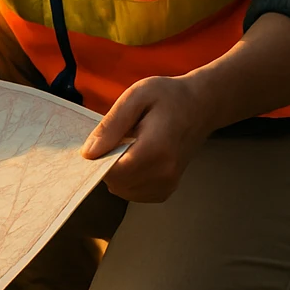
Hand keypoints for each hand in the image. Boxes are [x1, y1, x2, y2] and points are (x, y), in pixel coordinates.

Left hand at [80, 76, 212, 202]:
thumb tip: (89, 153)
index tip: (99, 141)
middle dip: (107, 164)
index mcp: (156, 149)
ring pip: (125, 191)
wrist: (201, 106)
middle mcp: (165, 172)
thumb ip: (111, 125)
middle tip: (116, 139)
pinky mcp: (168, 188)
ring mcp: (169, 183)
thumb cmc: (168, 96)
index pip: (114, 172)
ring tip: (128, 146)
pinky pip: (136, 193)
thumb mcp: (135, 97)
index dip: (98, 159)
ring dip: (118, 173)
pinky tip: (134, 158)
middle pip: (117, 183)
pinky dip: (129, 180)